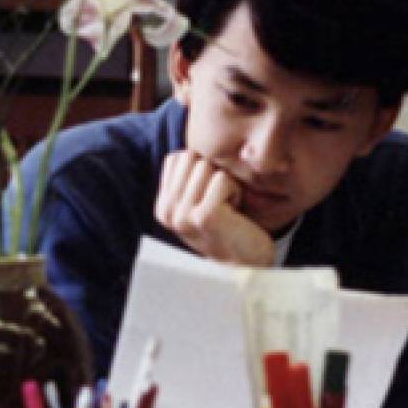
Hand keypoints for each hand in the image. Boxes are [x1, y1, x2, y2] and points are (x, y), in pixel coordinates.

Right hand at [154, 151, 275, 266]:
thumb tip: (189, 141)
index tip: (209, 196)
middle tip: (221, 201)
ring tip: (227, 209)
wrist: (244, 266)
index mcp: (163, 205)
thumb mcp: (200, 201)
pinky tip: (235, 214)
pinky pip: (223, 179)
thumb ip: (189, 177)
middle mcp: (168, 210)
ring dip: (227, 184)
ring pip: (207, 166)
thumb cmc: (229, 227)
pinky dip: (236, 192)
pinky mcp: (204, 216)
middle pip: (191, 157)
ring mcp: (183, 214)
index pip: (177, 158)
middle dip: (213, 173)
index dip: (201, 169)